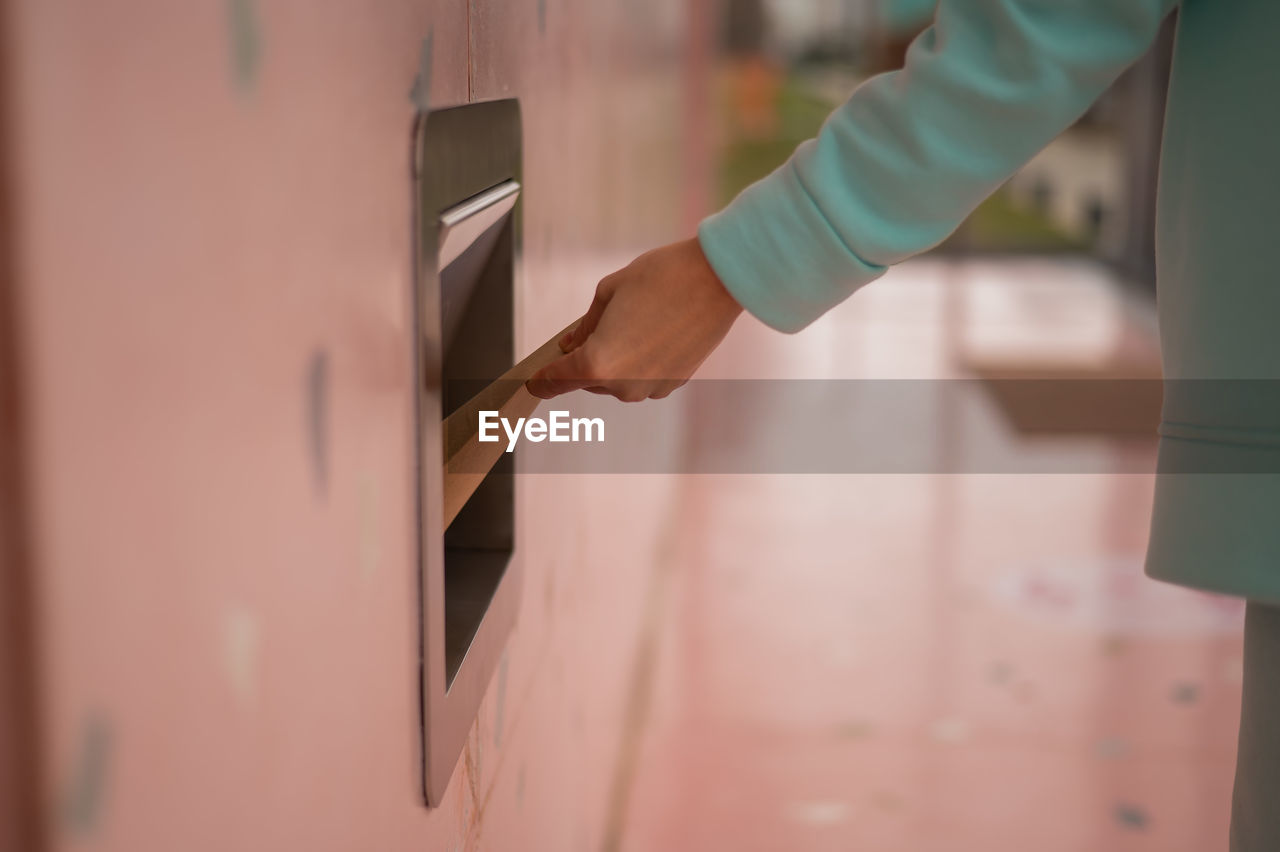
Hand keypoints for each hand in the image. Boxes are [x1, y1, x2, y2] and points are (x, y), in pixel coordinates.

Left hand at [526, 238, 742, 400]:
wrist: (717, 280)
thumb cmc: (662, 278)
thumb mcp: (609, 292)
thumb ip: (586, 326)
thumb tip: (572, 343)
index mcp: (597, 364)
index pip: (556, 382)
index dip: (541, 381)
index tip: (532, 383)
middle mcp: (623, 386)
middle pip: (588, 380)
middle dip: (585, 359)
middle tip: (600, 324)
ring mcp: (650, 389)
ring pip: (617, 382)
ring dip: (615, 361)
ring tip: (634, 321)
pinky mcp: (673, 384)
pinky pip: (643, 379)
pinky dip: (640, 362)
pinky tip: (654, 332)